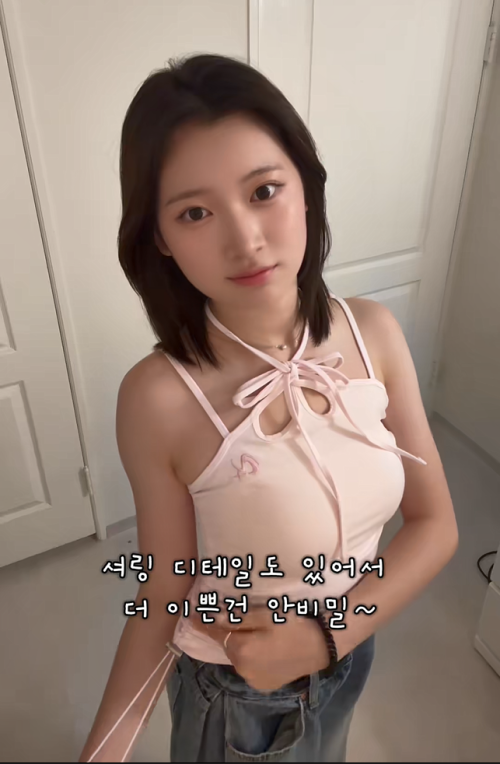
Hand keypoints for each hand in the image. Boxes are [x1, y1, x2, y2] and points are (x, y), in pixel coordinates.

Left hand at [189, 606, 328, 691]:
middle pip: (226, 646)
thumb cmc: (293, 624)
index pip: (214, 634)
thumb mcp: (264, 613)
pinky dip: (250, 658)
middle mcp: (242, 670)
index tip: (191, 614)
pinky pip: (249, 669)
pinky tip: (261, 648)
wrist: (322, 646)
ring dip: (239, 645)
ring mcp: (253, 681)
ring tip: (249, 632)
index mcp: (241, 650)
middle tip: (227, 618)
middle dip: (225, 633)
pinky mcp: (265, 686)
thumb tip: (210, 615)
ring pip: (238, 658)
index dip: (202, 623)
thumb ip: (236, 616)